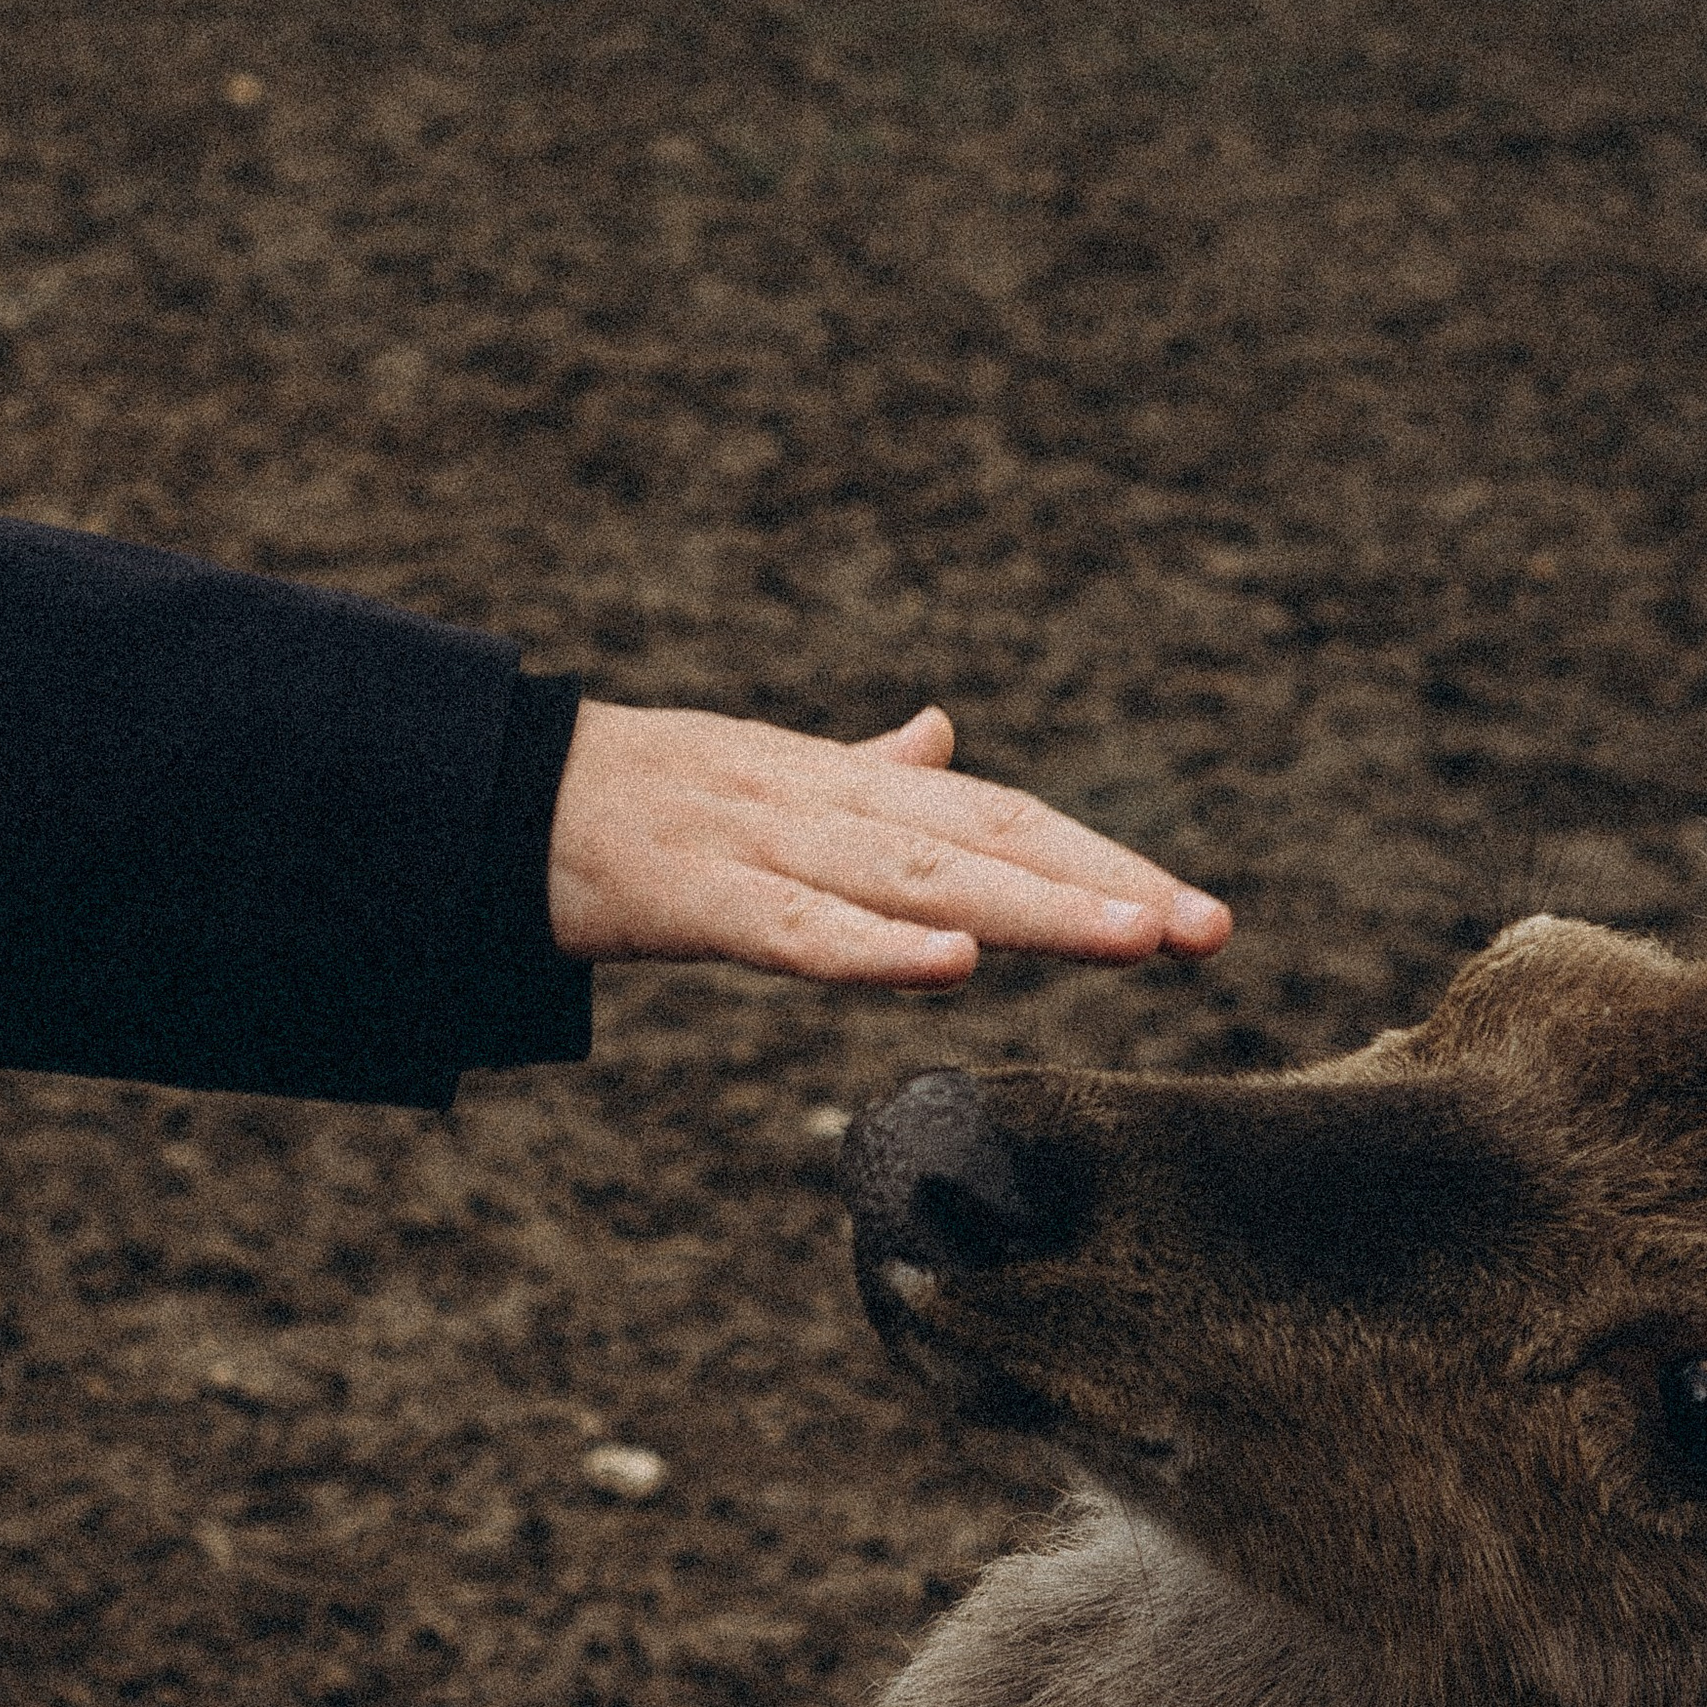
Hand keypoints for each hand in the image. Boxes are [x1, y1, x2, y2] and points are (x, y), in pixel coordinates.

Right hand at [545, 702, 1232, 982]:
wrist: (495, 789)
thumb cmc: (638, 795)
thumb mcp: (769, 776)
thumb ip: (867, 772)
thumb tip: (946, 738)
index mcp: (851, 788)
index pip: (1006, 820)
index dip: (1104, 860)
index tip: (1197, 915)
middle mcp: (829, 806)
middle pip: (990, 844)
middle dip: (1106, 887)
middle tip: (1210, 930)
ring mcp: (765, 847)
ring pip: (920, 879)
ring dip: (1034, 909)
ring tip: (1133, 938)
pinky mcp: (696, 896)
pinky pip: (798, 931)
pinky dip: (876, 949)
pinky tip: (953, 968)